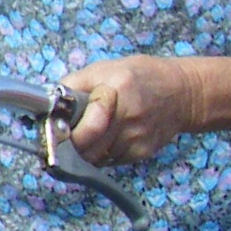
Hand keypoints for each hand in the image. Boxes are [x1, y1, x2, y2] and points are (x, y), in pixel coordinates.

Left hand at [58, 55, 197, 164]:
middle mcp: (129, 117)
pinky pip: (109, 161)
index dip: (67, 134)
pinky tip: (103, 139)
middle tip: (58, 139)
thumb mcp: (104, 69)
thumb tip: (46, 104)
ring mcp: (137, 139)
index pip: (89, 126)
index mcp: (116, 91)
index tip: (53, 132)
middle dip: (68, 146)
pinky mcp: (142, 153)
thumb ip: (74, 85)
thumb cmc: (139, 76)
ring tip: (82, 136)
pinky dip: (100, 154)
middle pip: (87, 148)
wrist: (183, 93)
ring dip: (83, 152)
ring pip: (96, 159)